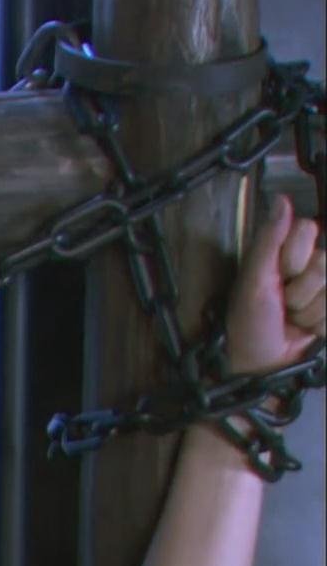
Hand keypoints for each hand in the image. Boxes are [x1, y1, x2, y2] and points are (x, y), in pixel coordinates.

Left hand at [225, 194, 325, 374]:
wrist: (257, 364)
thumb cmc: (247, 324)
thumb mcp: (253, 280)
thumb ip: (269, 240)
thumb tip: (281, 201)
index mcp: (283, 254)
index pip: (309, 229)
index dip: (294, 255)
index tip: (278, 274)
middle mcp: (306, 267)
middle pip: (325, 260)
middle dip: (301, 289)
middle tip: (281, 303)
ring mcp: (320, 290)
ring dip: (309, 310)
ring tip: (290, 318)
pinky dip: (320, 323)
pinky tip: (305, 329)